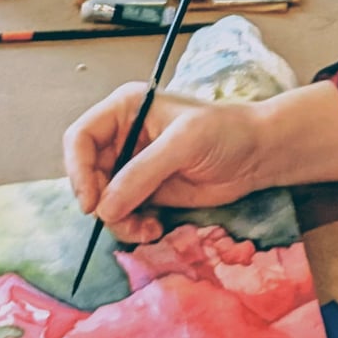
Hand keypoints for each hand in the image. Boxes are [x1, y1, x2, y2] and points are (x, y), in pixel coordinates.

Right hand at [63, 79, 337, 242]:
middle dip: (100, 201)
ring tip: (145, 229)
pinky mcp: (148, 190)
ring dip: (118, 219)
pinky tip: (154, 228)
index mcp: (126, 109)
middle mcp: (124, 136)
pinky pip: (123, 213)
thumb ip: (142, 173)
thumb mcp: (183, 144)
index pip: (81, 138)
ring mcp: (135, 166)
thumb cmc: (226, 132)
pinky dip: (132, 226)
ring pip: (103, 199)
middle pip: (86, 173)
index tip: (91, 202)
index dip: (77, 170)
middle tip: (121, 220)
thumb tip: (103, 208)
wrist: (259, 154)